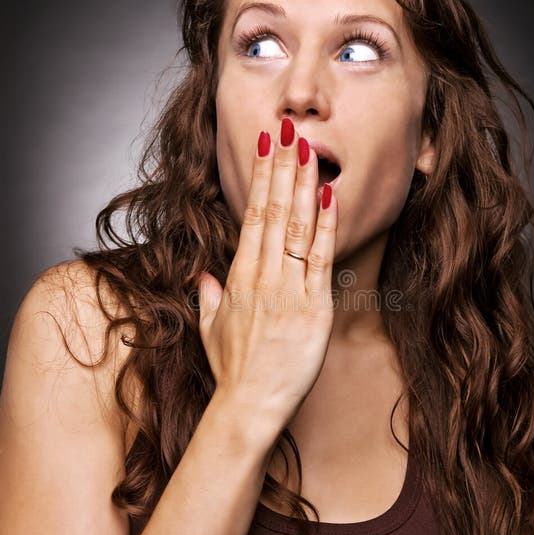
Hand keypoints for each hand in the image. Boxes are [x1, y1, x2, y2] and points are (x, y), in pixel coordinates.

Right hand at [197, 117, 337, 448]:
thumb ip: (207, 297)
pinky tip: (330, 196)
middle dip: (283, 167)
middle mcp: (262, 276)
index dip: (261, 177)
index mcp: (238, 277)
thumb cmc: (232, 371)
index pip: (251, 215)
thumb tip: (202, 276)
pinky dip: (327, 226)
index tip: (266, 146)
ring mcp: (289, 289)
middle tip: (290, 128)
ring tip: (309, 149)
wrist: (248, 406)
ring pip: (298, 227)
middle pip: (274, 210)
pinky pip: (322, 258)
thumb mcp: (210, 330)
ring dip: (304, 185)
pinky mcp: (314, 307)